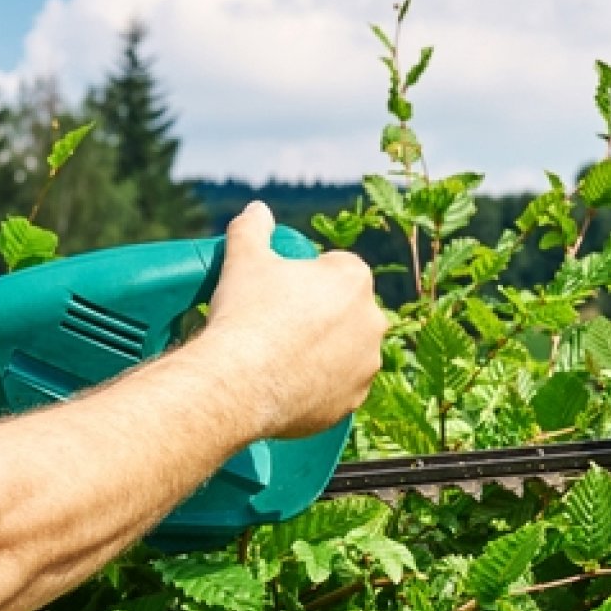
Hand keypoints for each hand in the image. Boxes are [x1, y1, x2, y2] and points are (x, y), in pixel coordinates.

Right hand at [186, 202, 388, 439]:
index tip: (284, 290)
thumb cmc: (245, 314)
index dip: (310, 277)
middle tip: (280, 325)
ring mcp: (367, 364)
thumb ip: (254, 228)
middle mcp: (373, 320)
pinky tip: (290, 384)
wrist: (237, 383)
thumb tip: (257, 210)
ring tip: (283, 357)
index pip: (338, 268)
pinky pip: (339, 387)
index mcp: (354, 279)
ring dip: (325, 351)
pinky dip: (321, 385)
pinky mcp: (354, 400)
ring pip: (346, 350)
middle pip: (346, 310)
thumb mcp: (244, 259)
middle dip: (321, 314)